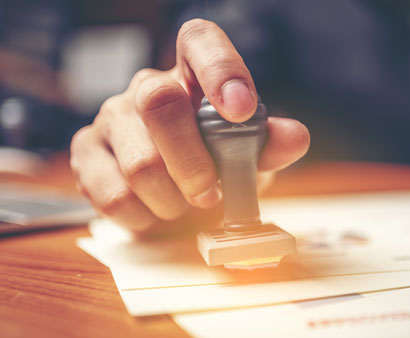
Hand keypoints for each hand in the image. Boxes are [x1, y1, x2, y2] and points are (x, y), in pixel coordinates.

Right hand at [70, 19, 309, 231]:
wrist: (174, 194)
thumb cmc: (215, 163)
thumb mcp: (249, 154)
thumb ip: (269, 143)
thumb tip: (295, 137)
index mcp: (192, 73)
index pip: (200, 41)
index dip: (221, 70)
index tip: (242, 111)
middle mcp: (147, 87)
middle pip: (160, 105)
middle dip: (194, 165)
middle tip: (212, 194)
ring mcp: (111, 117)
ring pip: (140, 163)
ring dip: (174, 202)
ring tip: (185, 205)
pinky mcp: (86, 153)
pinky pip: (114, 195)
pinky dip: (146, 218)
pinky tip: (155, 211)